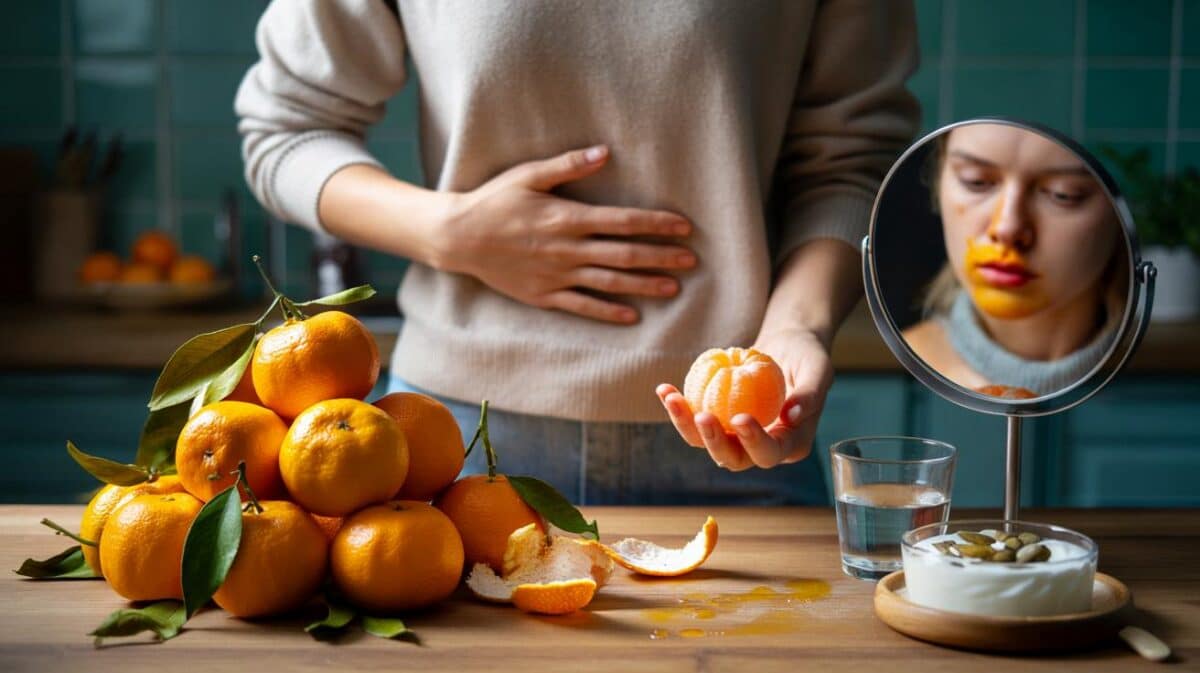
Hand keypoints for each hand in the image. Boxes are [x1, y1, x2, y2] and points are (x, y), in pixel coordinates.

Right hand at [436, 145, 695, 323]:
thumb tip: (605, 152)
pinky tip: (631, 316)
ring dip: (643, 285)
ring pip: (609, 282)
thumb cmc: (494, 201)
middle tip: (691, 260)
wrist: (458, 237)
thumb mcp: (528, 175)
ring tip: (673, 287)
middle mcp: (567, 249)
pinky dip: (608, 312)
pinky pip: (582, 306)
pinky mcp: (544, 295)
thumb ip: (568, 165)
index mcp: (567, 217)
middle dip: (661, 257)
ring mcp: (556, 275)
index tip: (683, 227)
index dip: (656, 224)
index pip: (623, 221)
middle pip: (624, 254)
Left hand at [656, 329, 833, 470]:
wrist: (786, 347)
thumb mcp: (819, 369)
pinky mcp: (718, 421)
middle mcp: (761, 447)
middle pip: (734, 458)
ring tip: (673, 399)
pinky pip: (696, 420)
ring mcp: (736, 437)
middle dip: (715, 443)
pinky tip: (665, 389)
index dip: (754, 442)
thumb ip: (811, 394)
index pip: (770, 453)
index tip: (741, 417)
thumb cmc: (807, 357)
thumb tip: (791, 415)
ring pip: (707, 443)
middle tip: (703, 416)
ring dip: (687, 425)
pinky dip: (679, 407)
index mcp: (791, 444)